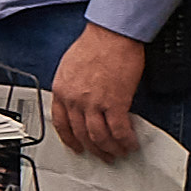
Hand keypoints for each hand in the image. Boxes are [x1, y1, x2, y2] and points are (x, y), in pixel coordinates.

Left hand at [50, 24, 148, 162]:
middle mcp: (74, 100)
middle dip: (93, 149)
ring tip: (118, 152)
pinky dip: (125, 140)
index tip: (76, 147)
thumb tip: (77, 98)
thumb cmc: (94, 44)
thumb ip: (71, 86)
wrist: (111, 36)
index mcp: (61, 91)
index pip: (61, 123)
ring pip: (99, 137)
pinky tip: (130, 143)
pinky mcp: (115, 103)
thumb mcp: (70, 67)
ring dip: (110, 148)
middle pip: (81, 134)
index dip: (69, 139)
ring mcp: (94, 103)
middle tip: (103, 155)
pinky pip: (119, 130)